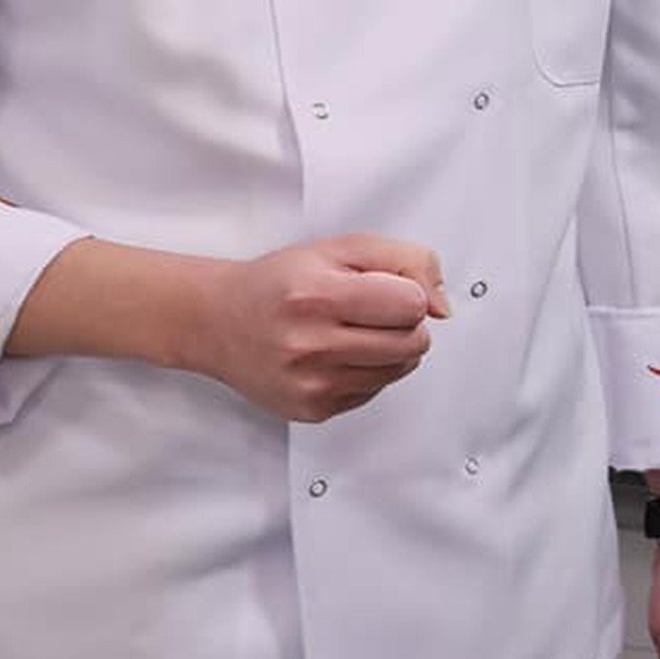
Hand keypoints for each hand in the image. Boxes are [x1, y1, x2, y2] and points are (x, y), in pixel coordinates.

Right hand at [186, 235, 447, 423]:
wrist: (216, 321)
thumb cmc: (280, 283)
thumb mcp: (342, 249)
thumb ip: (406, 262)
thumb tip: (442, 306)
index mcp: (317, 295)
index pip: (411, 305)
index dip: (407, 294)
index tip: (383, 290)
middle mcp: (310, 344)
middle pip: (412, 342)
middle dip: (404, 323)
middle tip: (370, 312)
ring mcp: (310, 383)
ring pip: (399, 370)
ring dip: (390, 349)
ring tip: (351, 331)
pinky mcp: (312, 409)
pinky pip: (374, 392)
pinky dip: (367, 371)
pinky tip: (335, 354)